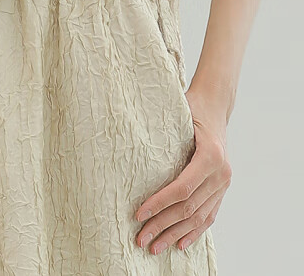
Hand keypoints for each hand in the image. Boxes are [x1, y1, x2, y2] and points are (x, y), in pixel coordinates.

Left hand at [134, 87, 231, 253]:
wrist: (215, 106)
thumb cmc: (193, 108)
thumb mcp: (180, 114)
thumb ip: (163, 132)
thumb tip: (130, 141)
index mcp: (211, 156)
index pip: (182, 189)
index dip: (160, 203)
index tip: (139, 214)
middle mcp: (221, 174)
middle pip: (188, 208)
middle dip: (163, 225)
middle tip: (141, 239)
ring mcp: (224, 184)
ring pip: (198, 217)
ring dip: (175, 234)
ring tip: (154, 247)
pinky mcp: (222, 189)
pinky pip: (209, 216)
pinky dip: (194, 232)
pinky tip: (179, 243)